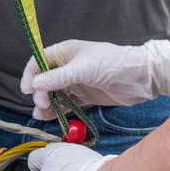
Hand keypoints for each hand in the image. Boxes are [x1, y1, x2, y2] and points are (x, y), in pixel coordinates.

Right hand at [20, 38, 169, 119]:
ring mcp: (76, 82)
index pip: (39, 62)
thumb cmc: (111, 64)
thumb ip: (58, 78)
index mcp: (64, 52)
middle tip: (42, 105)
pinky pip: (67, 104)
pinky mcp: (85, 96)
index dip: (31, 75)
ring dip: (46, 105)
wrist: (141, 77)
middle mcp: (67, 66)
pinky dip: (58, 111)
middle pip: (45, 80)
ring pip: (55, 94)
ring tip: (41, 116)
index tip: (28, 90)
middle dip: (40, 93)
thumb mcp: (83, 69)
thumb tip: (34, 85)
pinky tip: (50, 118)